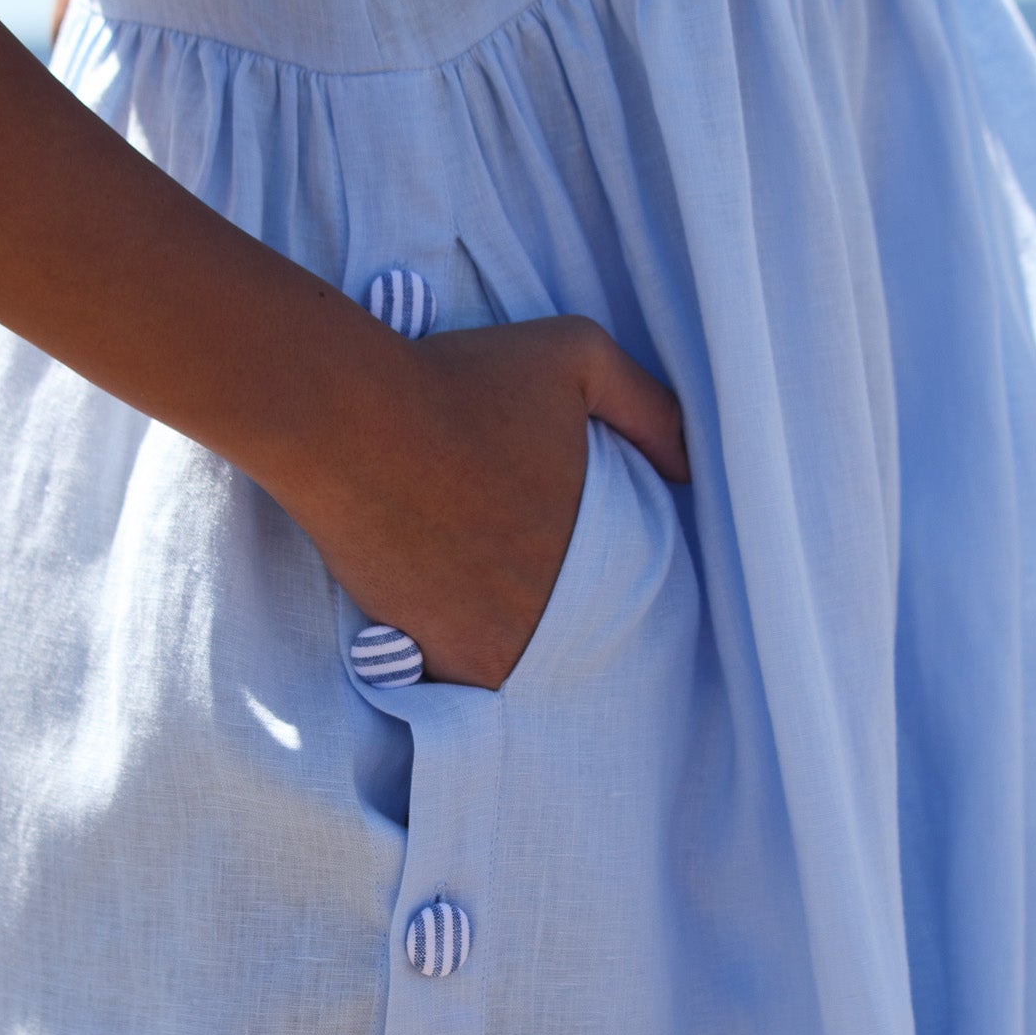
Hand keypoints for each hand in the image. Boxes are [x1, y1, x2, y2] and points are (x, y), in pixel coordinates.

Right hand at [280, 313, 688, 689]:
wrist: (348, 421)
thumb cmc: (460, 382)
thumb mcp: (579, 355)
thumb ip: (647, 405)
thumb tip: (687, 464)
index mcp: (596, 552)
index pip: (624, 591)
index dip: (599, 576)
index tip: (566, 552)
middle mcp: (551, 612)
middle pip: (569, 633)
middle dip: (550, 612)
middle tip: (515, 577)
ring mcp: (486, 643)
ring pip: (514, 663)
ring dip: (503, 642)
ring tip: (477, 601)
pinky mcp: (425, 655)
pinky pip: (454, 679)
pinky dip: (450, 659)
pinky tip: (439, 619)